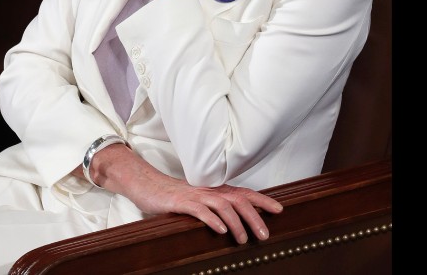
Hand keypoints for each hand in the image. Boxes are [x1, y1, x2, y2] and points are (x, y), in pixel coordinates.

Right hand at [84, 143, 283, 242]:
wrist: (147, 186)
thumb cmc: (173, 197)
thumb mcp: (198, 202)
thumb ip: (215, 209)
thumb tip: (235, 222)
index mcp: (215, 190)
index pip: (244, 193)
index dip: (262, 200)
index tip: (279, 210)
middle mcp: (209, 191)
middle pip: (239, 200)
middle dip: (255, 217)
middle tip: (265, 235)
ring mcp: (195, 196)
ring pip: (223, 206)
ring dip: (237, 223)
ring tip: (244, 239)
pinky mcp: (181, 203)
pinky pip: (200, 210)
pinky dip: (212, 220)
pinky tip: (220, 231)